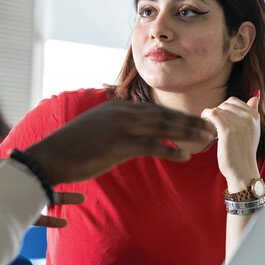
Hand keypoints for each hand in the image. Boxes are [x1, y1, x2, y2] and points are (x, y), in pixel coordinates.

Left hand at [0, 162, 83, 227]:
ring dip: (61, 201)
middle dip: (63, 185)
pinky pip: (33, 219)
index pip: (32, 170)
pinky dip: (47, 219)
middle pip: (44, 186)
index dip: (48, 166)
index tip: (65, 161)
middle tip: (81, 181)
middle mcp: (13, 191)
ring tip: (79, 201)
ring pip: (43, 202)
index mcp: (6, 177)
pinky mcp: (9, 218)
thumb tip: (7, 166)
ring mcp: (13, 204)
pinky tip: (61, 221)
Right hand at [26, 100, 215, 184]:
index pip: (157, 110)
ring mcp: (122, 127)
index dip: (180, 116)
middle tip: (212, 127)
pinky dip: (170, 150)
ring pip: (163, 128)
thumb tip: (136, 135)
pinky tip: (185, 156)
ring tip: (207, 139)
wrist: (51, 156)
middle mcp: (123, 113)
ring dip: (188, 133)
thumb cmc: (74, 147)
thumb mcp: (100, 130)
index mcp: (120, 108)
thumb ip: (120, 128)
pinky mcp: (119, 144)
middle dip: (191, 122)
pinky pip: (151, 146)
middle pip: (165, 116)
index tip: (198, 121)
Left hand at [201, 93, 260, 191]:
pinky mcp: (227, 130)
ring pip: (218, 109)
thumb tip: (255, 94)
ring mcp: (238, 123)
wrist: (242, 170)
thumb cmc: (244, 151)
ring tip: (211, 128)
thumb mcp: (253, 129)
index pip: (234, 101)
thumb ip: (253, 111)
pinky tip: (204, 122)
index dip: (224, 109)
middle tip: (215, 125)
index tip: (221, 120)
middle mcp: (248, 117)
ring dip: (211, 117)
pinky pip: (212, 113)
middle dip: (218, 113)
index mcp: (255, 116)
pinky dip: (205, 115)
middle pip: (225, 104)